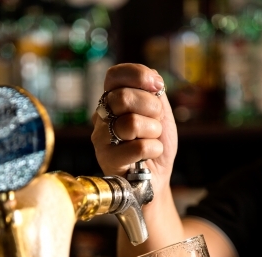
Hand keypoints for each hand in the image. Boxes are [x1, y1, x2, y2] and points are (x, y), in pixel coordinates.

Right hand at [91, 63, 177, 196]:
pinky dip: (154, 149)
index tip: (157, 87)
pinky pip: (138, 147)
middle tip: (155, 122)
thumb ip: (154, 92)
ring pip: (131, 123)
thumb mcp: (159, 112)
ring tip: (151, 140)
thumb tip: (154, 79)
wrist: (156, 176)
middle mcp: (102, 116)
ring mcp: (101, 138)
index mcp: (112, 100)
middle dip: (152, 108)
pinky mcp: (107, 160)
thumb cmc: (155, 144)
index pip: (114, 75)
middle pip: (123, 97)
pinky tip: (150, 155)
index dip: (138, 75)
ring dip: (153, 132)